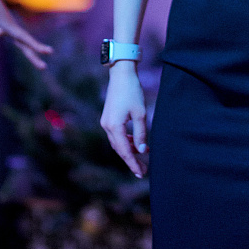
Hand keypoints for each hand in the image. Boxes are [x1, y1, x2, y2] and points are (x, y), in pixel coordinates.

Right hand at [100, 61, 147, 177]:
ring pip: (117, 142)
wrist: (121, 74)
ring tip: (142, 155)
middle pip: (119, 149)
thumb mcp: (140, 114)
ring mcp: (106, 122)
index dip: (133, 163)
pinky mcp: (108, 118)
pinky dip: (125, 140)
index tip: (141, 173)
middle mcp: (107, 126)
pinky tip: (135, 142)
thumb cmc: (132, 92)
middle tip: (143, 169)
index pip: (124, 151)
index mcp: (114, 127)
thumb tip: (142, 151)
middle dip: (131, 159)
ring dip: (129, 150)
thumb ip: (140, 134)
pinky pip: (116, 135)